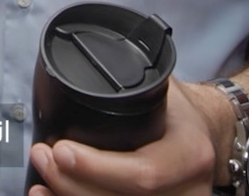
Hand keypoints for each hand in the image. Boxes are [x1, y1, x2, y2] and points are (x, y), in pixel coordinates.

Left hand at [27, 79, 224, 195]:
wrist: (206, 135)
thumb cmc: (181, 111)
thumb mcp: (166, 90)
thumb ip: (132, 85)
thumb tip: (81, 66)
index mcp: (191, 154)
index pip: (144, 173)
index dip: (96, 167)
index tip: (61, 150)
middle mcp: (189, 190)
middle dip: (72, 183)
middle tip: (41, 156)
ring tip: (42, 177)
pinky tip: (53, 195)